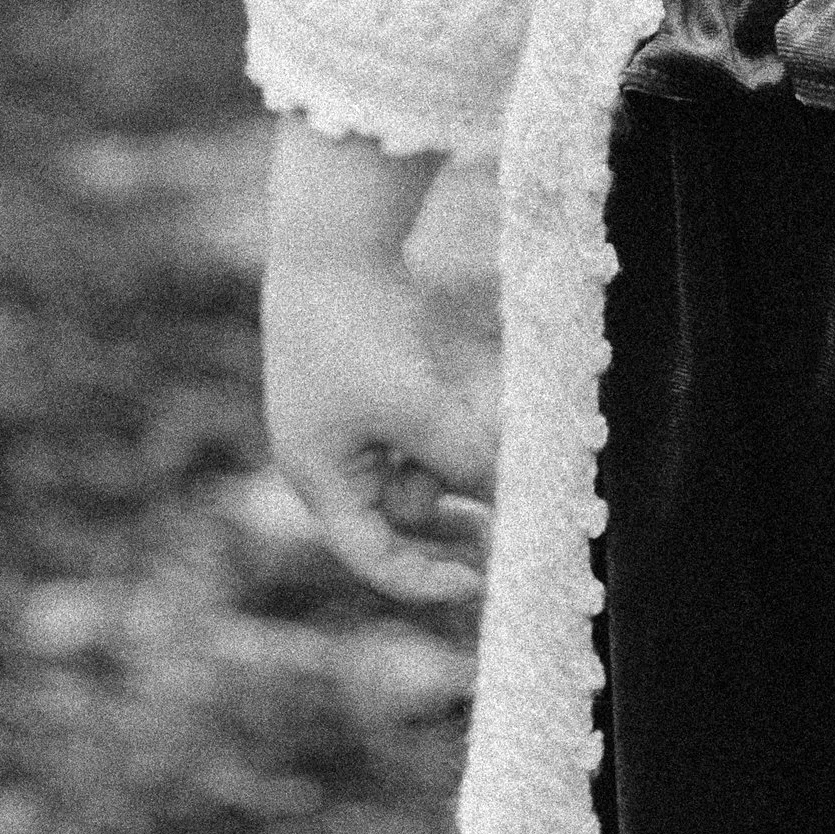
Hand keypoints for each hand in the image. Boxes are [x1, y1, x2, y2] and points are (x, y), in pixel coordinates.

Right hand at [262, 246, 499, 605]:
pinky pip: (418, 433)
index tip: (480, 584)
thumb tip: (513, 499)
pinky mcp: (372, 388)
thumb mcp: (418, 408)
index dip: (424, 580)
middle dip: (449, 522)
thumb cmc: (361, 337)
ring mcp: (350, 423)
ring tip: (503, 475)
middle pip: (399, 516)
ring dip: (456, 474)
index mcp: (321, 479)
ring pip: (415, 472)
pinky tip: (484, 422)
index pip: (372, 556)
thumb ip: (464, 460)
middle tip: (502, 538)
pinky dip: (449, 436)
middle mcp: (330, 460)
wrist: (334, 249)